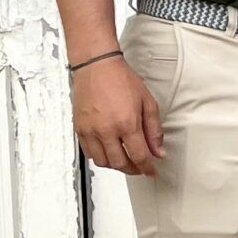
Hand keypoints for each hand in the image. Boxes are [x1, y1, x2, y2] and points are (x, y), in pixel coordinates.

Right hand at [72, 56, 165, 174]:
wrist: (97, 67)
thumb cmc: (121, 79)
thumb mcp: (147, 102)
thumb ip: (154, 130)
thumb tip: (158, 151)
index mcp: (126, 123)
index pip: (139, 156)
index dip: (147, 168)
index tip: (151, 171)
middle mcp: (106, 130)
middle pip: (120, 163)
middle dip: (133, 169)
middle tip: (141, 167)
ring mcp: (90, 131)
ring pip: (103, 162)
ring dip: (116, 165)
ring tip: (126, 160)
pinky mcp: (79, 129)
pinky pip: (89, 153)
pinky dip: (101, 157)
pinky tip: (110, 152)